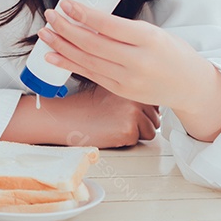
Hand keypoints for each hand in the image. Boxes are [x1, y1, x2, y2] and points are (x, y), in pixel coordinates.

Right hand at [3, 85, 158, 147]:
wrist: (66, 117)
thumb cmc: (85, 104)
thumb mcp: (108, 84)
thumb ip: (130, 86)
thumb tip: (150, 97)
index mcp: (132, 80)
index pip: (154, 100)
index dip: (142, 109)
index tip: (128, 110)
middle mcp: (136, 94)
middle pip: (155, 116)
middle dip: (141, 121)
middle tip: (119, 119)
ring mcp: (133, 112)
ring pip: (151, 129)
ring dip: (137, 131)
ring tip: (115, 124)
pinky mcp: (128, 129)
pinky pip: (139, 139)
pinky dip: (127, 139)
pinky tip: (111, 130)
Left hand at [38, 0, 220, 141]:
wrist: (190, 86)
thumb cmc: (171, 52)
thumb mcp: (153, 32)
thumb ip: (122, 28)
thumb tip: (86, 17)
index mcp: (149, 39)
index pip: (109, 26)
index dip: (84, 14)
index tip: (66, 4)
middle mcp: (138, 61)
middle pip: (93, 44)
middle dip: (66, 28)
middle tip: (50, 15)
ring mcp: (128, 80)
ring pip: (87, 61)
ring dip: (61, 46)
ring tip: (45, 33)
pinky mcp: (120, 91)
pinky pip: (90, 75)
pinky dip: (68, 64)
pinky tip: (52, 56)